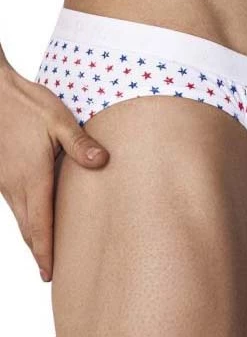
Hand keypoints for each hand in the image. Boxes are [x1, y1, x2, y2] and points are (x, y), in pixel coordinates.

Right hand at [0, 65, 109, 281]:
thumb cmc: (29, 106)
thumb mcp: (60, 122)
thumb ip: (81, 145)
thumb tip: (103, 161)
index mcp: (32, 178)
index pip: (39, 226)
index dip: (45, 252)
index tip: (50, 273)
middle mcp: (15, 185)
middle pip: (27, 228)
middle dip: (39, 250)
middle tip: (50, 270)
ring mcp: (5, 180)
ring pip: (19, 217)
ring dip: (32, 235)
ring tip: (45, 249)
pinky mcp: (2, 172)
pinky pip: (14, 203)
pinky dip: (25, 218)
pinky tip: (34, 216)